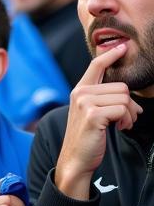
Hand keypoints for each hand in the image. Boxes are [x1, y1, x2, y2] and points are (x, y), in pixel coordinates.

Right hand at [54, 43, 140, 199]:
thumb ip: (103, 99)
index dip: (110, 54)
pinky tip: (119, 128)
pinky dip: (127, 120)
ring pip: (124, 97)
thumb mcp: (91, 112)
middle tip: (125, 118)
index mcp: (79, 90)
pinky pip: (123, 109)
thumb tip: (130, 96)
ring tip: (121, 124)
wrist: (75, 159)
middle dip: (129, 104)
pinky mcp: (93, 114)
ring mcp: (85, 103)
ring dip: (129, 114)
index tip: (122, 46)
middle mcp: (80, 93)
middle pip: (121, 86)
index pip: (96, 66)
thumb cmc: (86, 137)